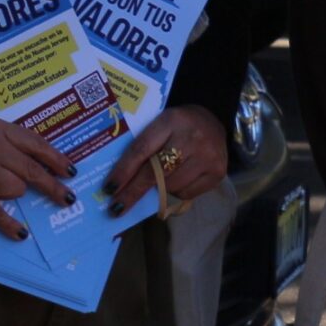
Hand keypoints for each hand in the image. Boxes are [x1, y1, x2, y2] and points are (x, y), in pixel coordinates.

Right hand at [0, 116, 74, 239]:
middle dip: (53, 185)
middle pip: (33, 170)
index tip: (69, 170)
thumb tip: (30, 162)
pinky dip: (10, 225)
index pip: (36, 144)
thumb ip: (2, 141)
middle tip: (68, 196)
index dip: (55, 159)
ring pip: (17, 189)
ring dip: (11, 194)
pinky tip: (21, 234)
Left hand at [105, 103, 230, 216]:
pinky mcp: (217, 172)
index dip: (123, 171)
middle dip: (133, 192)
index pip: (142, 150)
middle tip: (116, 207)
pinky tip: (177, 180)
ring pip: (171, 186)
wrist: (213, 118)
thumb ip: (143, 147)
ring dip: (158, 189)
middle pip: (155, 173)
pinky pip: (187, 193)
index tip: (109, 189)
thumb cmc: (178, 124)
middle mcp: (192, 138)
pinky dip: (176, 191)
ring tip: (157, 182)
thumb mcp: (159, 125)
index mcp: (171, 120)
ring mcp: (208, 157)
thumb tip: (119, 182)